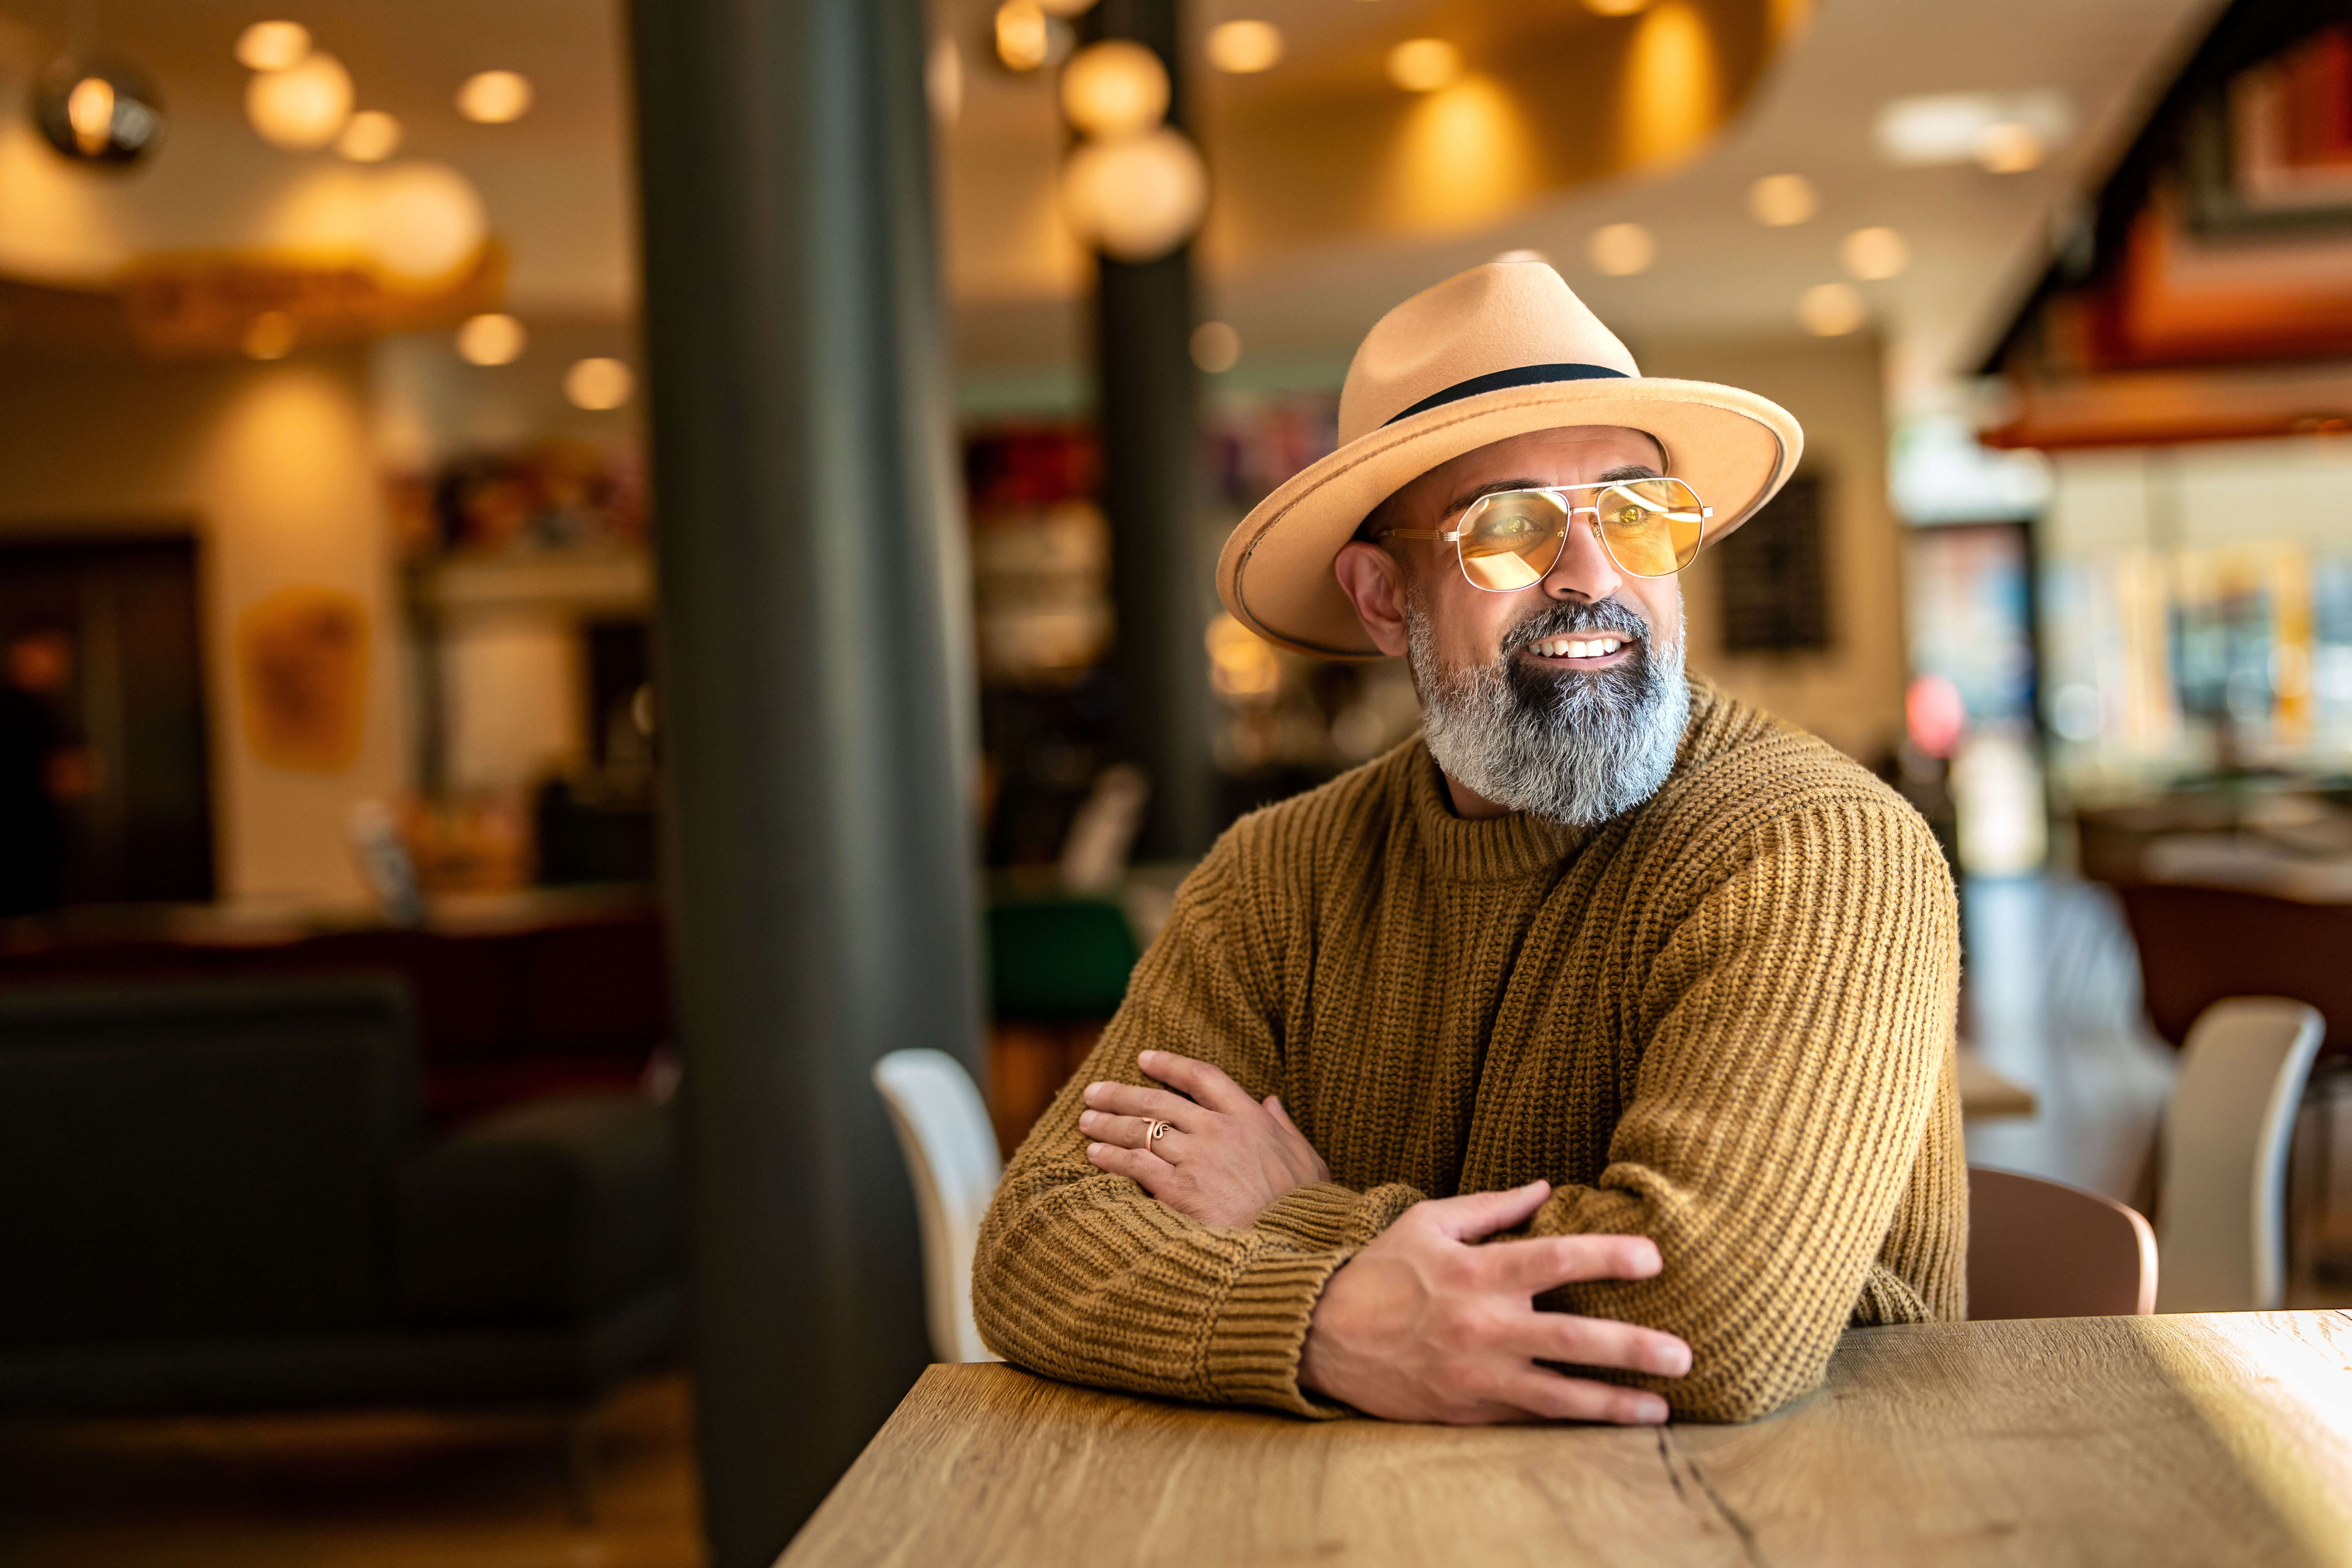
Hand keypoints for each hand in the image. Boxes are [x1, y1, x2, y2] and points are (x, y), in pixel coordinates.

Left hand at [1079, 1049, 1330, 1228]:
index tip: (1143, 1059)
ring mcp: (1198, 1159)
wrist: (1297, 1241)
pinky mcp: (1181, 1190)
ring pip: (1141, 1130)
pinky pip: (1137, 1166)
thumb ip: (1284, 1127)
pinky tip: (1094, 1156)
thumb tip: (1272, 1101)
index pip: (1202, 1076)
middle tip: (1094, 1093)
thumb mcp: (1306, 1157)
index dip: (1169, 1064)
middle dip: (1121, 1094)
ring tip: (1086, 1122)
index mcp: (1249, 1117)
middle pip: (1159, 1101)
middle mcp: (1218, 1130)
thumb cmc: (1305, 1204)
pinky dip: (1112, 1158)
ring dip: (1108, 1124)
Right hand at [1298, 1179, 1689, 1424]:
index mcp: (1477, 1273)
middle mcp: (1483, 1327)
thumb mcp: (1428, 1222)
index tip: (1654, 1258)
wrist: (1323, 1336)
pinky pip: (1527, 1421)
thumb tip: (1545, 1187)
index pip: (1556, 1259)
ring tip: (1662, 1409)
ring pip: (1559, 1395)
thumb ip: (1490, 1206)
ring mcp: (1477, 1376)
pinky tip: (1607, 1426)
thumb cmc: (1380, 1271)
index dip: (1608, 1256)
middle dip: (1634, 1347)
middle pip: (1573, 1337)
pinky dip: (1569, 1424)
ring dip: (1615, 1403)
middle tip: (1685, 1354)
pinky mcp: (1467, 1412)